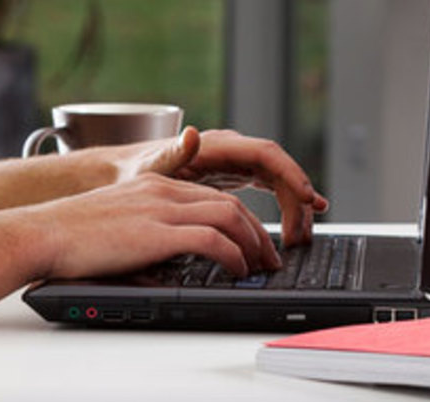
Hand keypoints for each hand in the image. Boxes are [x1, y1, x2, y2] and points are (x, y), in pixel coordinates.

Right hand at [14, 172, 282, 279]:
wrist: (41, 233)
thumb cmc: (66, 237)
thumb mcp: (114, 223)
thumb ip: (143, 230)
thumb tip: (163, 260)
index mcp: (153, 185)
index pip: (212, 197)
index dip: (240, 220)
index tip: (251, 242)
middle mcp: (162, 190)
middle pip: (229, 204)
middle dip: (257, 232)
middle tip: (268, 259)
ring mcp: (161, 209)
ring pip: (230, 217)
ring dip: (253, 244)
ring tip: (261, 268)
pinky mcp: (157, 232)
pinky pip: (212, 240)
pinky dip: (233, 255)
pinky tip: (237, 270)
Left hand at [109, 127, 328, 246]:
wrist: (122, 174)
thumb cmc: (135, 171)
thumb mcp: (152, 166)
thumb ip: (173, 153)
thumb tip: (190, 134)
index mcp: (217, 146)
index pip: (266, 154)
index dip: (291, 175)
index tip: (307, 199)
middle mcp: (232, 151)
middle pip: (279, 170)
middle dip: (297, 200)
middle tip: (300, 237)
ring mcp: (235, 164)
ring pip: (278, 182)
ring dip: (294, 208)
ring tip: (301, 239)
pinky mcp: (234, 177)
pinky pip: (269, 189)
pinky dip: (285, 206)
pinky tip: (300, 224)